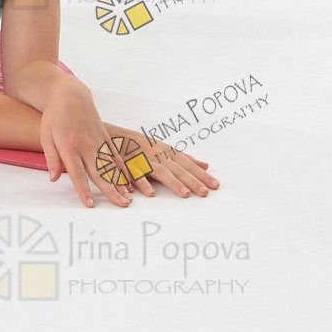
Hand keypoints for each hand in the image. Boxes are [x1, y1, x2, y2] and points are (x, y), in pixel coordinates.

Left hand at [38, 82, 133, 208]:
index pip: (77, 173)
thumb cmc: (55, 116)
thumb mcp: (46, 136)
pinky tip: (129, 183)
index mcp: (69, 147)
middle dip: (111, 190)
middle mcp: (87, 145)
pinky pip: (116, 156)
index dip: (84, 189)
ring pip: (112, 166)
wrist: (70, 95)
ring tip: (128, 199)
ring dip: (121, 183)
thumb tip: (53, 179)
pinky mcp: (105, 137)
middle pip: (100, 172)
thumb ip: (52, 159)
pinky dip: (124, 170)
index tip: (90, 204)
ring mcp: (98, 141)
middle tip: (121, 205)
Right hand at [102, 122, 219, 198]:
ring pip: (161, 172)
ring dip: (173, 183)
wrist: (115, 136)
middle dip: (193, 180)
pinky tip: (151, 193)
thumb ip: (185, 158)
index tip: (216, 185)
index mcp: (168, 152)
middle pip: (178, 169)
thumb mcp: (166, 149)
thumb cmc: (143, 145)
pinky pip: (137, 175)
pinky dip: (143, 183)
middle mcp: (158, 155)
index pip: (188, 164)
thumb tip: (206, 165)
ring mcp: (144, 160)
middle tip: (206, 193)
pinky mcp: (129, 165)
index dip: (201, 175)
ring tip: (185, 195)